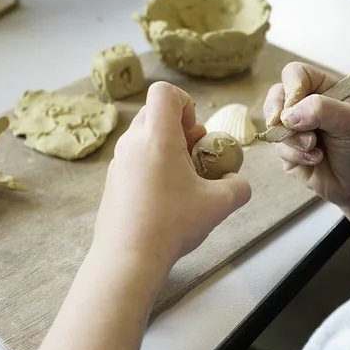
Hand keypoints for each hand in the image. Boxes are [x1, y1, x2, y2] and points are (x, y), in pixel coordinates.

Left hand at [93, 82, 251, 265]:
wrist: (127, 258)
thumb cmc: (172, 224)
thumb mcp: (218, 204)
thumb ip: (237, 187)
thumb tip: (237, 182)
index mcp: (157, 136)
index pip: (164, 92)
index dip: (185, 102)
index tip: (196, 131)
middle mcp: (132, 142)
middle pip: (153, 112)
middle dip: (178, 126)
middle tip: (195, 153)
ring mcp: (118, 162)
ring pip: (143, 137)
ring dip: (166, 147)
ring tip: (184, 178)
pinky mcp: (112, 182)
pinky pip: (134, 159)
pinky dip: (151, 166)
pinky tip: (165, 198)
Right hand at [263, 62, 349, 247]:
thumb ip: (321, 109)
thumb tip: (288, 115)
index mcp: (323, 89)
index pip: (295, 74)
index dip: (291, 87)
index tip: (296, 105)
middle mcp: (305, 107)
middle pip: (275, 96)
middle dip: (280, 113)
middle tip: (287, 125)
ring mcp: (295, 130)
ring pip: (274, 125)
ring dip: (294, 139)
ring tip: (315, 148)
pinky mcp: (288, 153)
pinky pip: (278, 149)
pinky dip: (296, 156)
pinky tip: (315, 160)